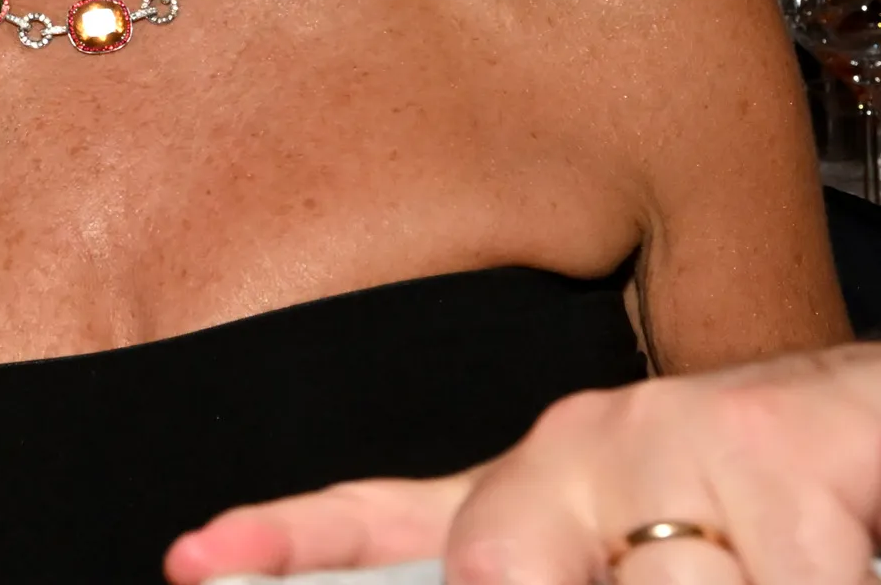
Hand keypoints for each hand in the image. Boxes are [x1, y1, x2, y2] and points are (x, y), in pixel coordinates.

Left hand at [164, 348, 880, 582]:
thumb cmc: (799, 519)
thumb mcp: (666, 574)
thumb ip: (552, 573)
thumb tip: (475, 583)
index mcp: (548, 497)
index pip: (382, 524)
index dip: (285, 545)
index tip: (192, 564)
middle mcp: (589, 451)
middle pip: (495, 572)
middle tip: (668, 571)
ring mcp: (675, 439)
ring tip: (782, 562)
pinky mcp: (776, 446)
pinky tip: (831, 561)